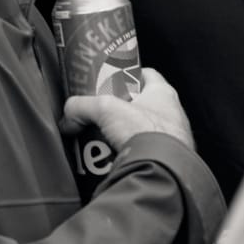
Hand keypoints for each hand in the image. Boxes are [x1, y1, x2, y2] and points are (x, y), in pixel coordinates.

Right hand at [62, 66, 194, 151]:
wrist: (162, 169)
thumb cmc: (146, 132)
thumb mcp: (103, 108)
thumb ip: (81, 106)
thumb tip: (68, 115)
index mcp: (164, 93)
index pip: (148, 75)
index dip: (130, 74)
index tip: (114, 78)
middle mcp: (174, 114)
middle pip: (143, 104)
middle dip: (122, 108)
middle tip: (103, 112)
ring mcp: (175, 138)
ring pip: (145, 129)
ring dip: (126, 132)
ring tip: (106, 137)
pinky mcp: (170, 159)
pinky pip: (148, 151)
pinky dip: (133, 152)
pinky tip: (117, 156)